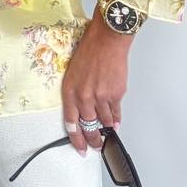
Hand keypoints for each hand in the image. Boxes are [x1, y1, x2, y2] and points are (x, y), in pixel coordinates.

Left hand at [61, 10, 131, 153]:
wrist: (107, 39)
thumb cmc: (90, 50)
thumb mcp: (73, 72)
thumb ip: (76, 92)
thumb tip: (83, 108)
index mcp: (70, 91)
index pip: (71, 122)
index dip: (76, 138)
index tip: (80, 147)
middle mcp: (84, 96)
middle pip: (88, 126)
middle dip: (93, 139)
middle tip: (96, 146)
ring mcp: (100, 97)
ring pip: (104, 121)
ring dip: (106, 129)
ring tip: (107, 134)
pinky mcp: (115, 94)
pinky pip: (116, 113)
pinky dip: (116, 119)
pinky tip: (116, 123)